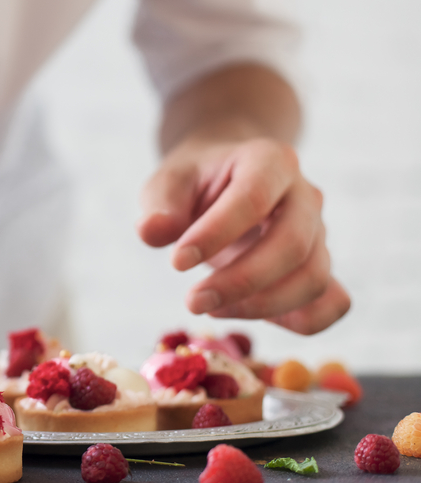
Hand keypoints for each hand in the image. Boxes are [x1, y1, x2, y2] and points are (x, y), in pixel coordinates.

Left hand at [137, 136, 350, 333]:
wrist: (223, 181)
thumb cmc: (194, 182)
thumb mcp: (167, 183)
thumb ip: (159, 205)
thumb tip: (150, 231)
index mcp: (269, 160)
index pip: (253, 198)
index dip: (216, 234)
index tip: (176, 262)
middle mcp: (305, 195)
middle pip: (294, 244)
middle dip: (242, 281)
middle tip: (192, 301)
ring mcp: (319, 233)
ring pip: (313, 279)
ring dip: (261, 306)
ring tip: (210, 307)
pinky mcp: (319, 267)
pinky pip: (332, 303)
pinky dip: (299, 321)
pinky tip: (248, 315)